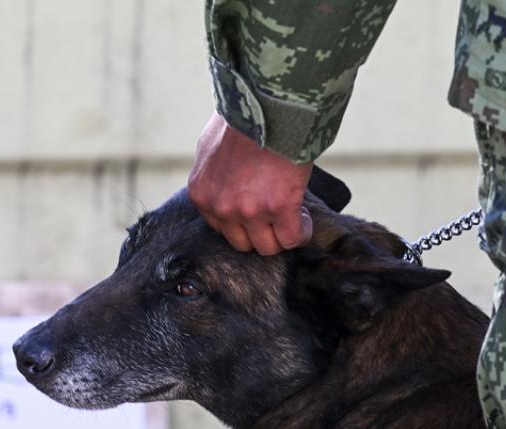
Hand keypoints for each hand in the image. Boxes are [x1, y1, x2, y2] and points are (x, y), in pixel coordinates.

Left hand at [187, 113, 313, 254]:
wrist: (268, 105)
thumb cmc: (243, 119)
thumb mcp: (210, 146)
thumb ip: (213, 173)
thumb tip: (221, 181)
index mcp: (201, 194)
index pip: (221, 229)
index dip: (243, 223)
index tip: (258, 212)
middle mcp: (221, 207)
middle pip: (243, 243)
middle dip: (261, 232)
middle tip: (276, 217)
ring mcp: (248, 210)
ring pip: (268, 246)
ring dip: (282, 234)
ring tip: (292, 216)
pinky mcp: (278, 208)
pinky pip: (292, 238)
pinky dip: (301, 232)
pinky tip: (304, 219)